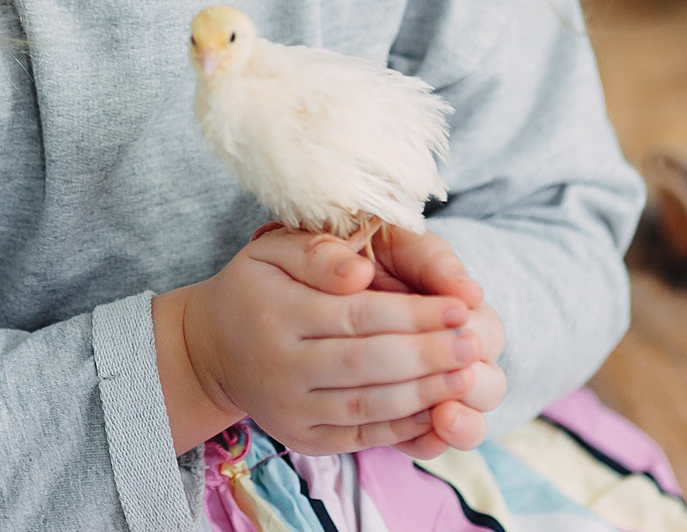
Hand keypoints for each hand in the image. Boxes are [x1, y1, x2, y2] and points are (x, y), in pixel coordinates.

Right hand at [152, 228, 481, 455]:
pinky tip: (439, 408)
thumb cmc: (253, 286)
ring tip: (468, 376)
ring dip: (427, 393)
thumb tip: (361, 271)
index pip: (359, 316)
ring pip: (372, 406)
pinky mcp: (303, 438)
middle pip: (371, 365)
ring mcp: (291, 409)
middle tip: (475, 342)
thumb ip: (318, 252)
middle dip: (431, 355)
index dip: (414, 313)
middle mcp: (282, 367)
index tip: (459, 305)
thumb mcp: (271, 249)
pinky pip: (363, 436)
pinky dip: (405, 427)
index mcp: (277, 314)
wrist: (211, 347)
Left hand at [357, 225, 506, 456]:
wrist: (322, 270)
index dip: (475, 330)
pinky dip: (428, 439)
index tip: (460, 318)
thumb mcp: (391, 240)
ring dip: (463, 419)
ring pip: (466, 416)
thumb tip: (463, 288)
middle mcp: (450, 351)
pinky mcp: (400, 410)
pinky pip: (425, 437)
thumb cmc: (362, 245)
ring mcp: (428, 384)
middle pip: (487, 381)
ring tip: (445, 416)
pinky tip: (426, 435)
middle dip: (473, 382)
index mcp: (456, 307)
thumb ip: (424, 258)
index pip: (484, 329)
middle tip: (459, 375)